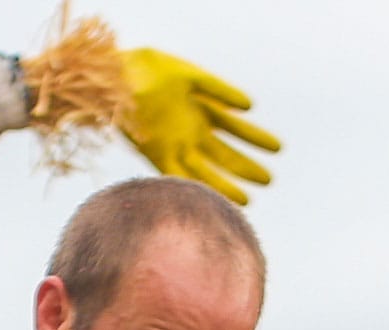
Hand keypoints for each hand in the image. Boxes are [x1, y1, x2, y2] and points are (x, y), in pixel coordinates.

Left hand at [122, 48, 279, 204]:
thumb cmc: (145, 71)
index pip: (233, 129)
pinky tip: (214, 196)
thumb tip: (249, 107)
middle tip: (270, 180)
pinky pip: (179, 174)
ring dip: (226, 183)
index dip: (254, 139)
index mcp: (199, 111)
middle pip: (224, 154)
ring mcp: (173, 145)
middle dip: (246, 167)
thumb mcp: (188, 76)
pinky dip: (197, 183)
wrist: (111, 77)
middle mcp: (189, 133)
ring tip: (248, 199)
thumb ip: (218, 89)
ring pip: (207, 169)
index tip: (276, 148)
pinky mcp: (155, 154)